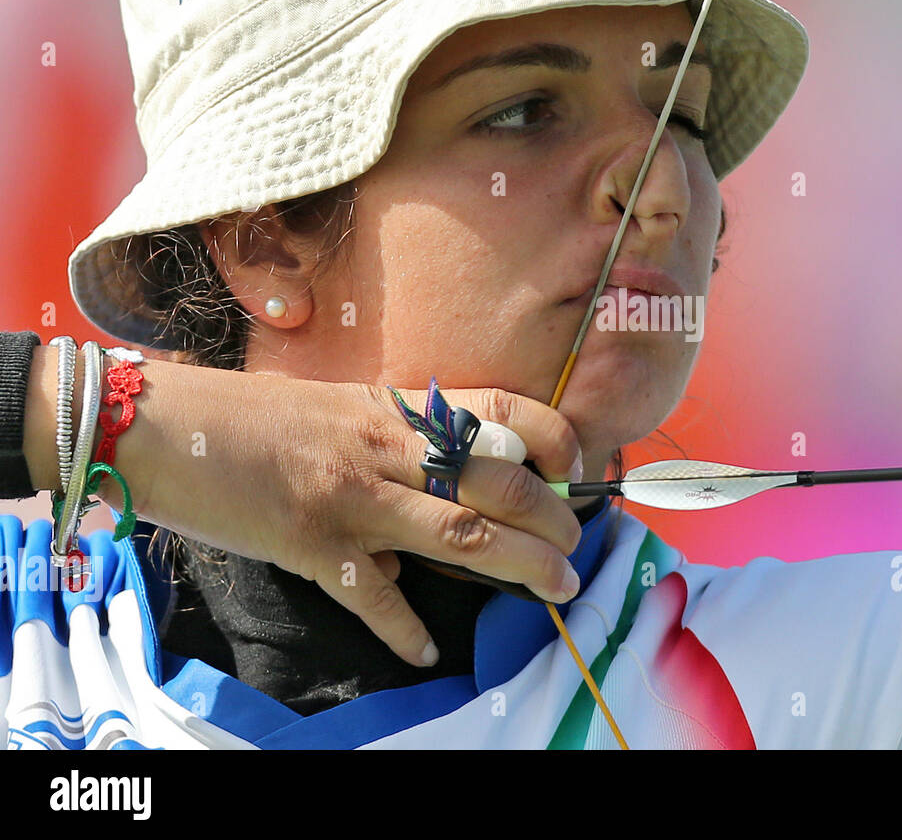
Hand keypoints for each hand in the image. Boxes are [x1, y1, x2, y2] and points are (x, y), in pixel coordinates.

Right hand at [26, 353, 583, 668]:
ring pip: (460, 534)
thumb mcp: (337, 412)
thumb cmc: (252, 416)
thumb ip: (392, 453)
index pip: (500, 407)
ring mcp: (353, 499)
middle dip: (552, 518)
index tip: (573, 467)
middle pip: (497, 482)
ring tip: (556, 588)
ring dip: (520, 565)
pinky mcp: (312, 545)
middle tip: (577, 546)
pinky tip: (424, 653)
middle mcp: (386, 449)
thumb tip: (424, 523)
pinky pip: (372, 597)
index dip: (550, 436)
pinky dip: (403, 630)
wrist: (166, 426)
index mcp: (395, 410)